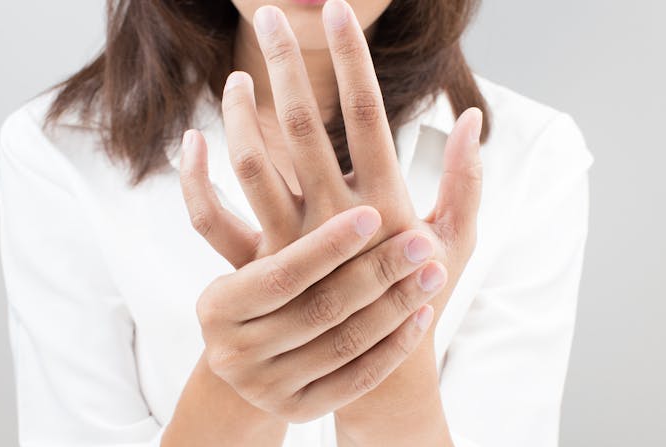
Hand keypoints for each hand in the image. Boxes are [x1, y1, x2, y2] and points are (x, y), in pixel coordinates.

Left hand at [181, 1, 481, 342]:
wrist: (375, 366)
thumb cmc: (422, 294)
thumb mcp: (458, 238)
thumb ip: (467, 178)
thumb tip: (474, 116)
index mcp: (387, 202)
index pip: (365, 113)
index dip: (350, 59)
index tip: (336, 11)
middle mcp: (334, 218)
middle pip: (301, 125)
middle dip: (286, 64)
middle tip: (271, 16)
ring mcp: (291, 243)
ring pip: (251, 165)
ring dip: (239, 114)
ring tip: (237, 77)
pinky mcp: (258, 266)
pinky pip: (210, 220)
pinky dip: (195, 181)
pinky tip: (191, 143)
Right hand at [186, 205, 445, 421]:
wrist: (250, 363)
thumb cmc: (259, 290)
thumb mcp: (250, 252)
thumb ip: (266, 193)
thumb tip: (305, 123)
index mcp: (220, 304)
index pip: (281, 274)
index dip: (327, 245)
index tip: (374, 213)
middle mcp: (236, 349)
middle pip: (318, 309)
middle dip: (375, 273)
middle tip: (421, 241)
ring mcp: (266, 386)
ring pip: (345, 344)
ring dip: (395, 306)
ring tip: (432, 271)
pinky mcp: (298, 410)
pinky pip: (357, 380)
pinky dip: (393, 347)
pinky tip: (422, 316)